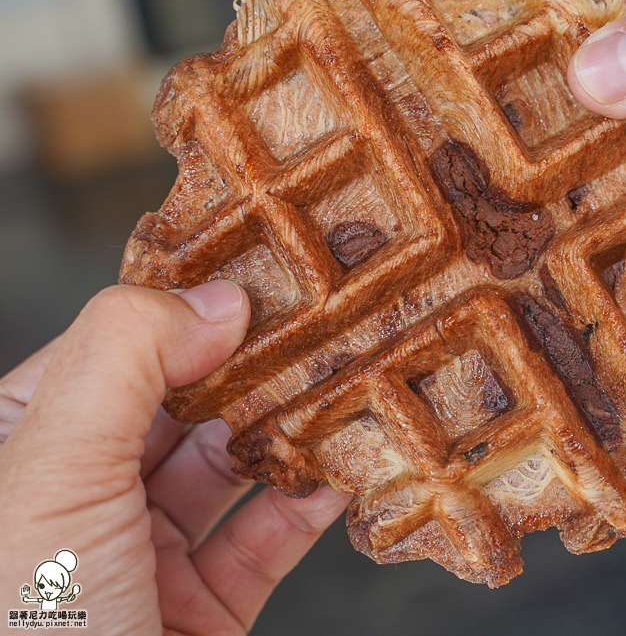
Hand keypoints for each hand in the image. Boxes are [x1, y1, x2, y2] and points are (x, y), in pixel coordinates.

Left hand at [0, 283, 349, 634]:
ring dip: (293, 424)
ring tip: (351, 377)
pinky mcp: (202, 608)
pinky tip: (346, 463)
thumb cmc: (21, 629)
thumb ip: (126, 361)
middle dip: (256, 362)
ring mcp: (143, 553)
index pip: (113, 345)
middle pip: (185, 399)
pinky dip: (309, 499)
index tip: (265, 266)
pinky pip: (266, 536)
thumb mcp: (49, 475)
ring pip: (233, 464)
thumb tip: (219, 298)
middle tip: (328, 315)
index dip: (186, 303)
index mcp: (19, 447)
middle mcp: (80, 494)